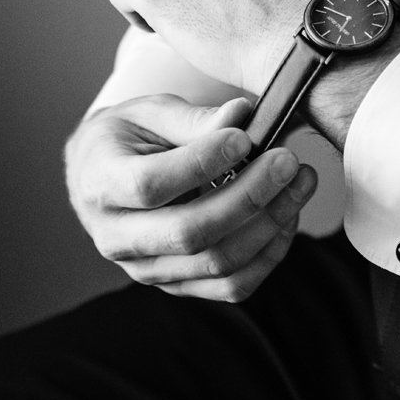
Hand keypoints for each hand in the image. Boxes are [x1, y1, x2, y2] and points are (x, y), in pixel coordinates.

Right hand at [65, 94, 317, 301]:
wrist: (103, 176)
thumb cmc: (129, 138)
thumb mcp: (150, 113)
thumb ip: (194, 118)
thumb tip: (241, 116)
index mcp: (100, 185)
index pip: (150, 185)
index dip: (202, 163)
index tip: (244, 138)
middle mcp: (117, 237)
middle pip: (190, 232)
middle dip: (249, 197)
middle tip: (287, 161)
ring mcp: (148, 269)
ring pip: (218, 264)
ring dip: (270, 225)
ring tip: (300, 183)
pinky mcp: (178, 284)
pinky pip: (232, 286)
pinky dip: (269, 253)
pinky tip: (287, 216)